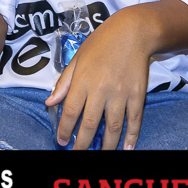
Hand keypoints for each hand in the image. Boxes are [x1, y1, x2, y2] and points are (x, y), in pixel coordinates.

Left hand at [45, 7, 151, 149]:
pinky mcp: (138, 95)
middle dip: (82, 143)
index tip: (61, 141)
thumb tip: (50, 102)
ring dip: (106, 145)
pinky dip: (131, 136)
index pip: (70, 111)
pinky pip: (134, 120)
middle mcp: (101, 89)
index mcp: (82, 80)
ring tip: (101, 156)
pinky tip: (126, 148)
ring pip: (112, 127)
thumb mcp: (77, 59)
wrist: (132, 32)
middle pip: (90, 124)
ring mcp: (121, 93)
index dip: (64, 129)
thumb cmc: (101, 43)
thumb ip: (64, 83)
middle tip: (76, 154)